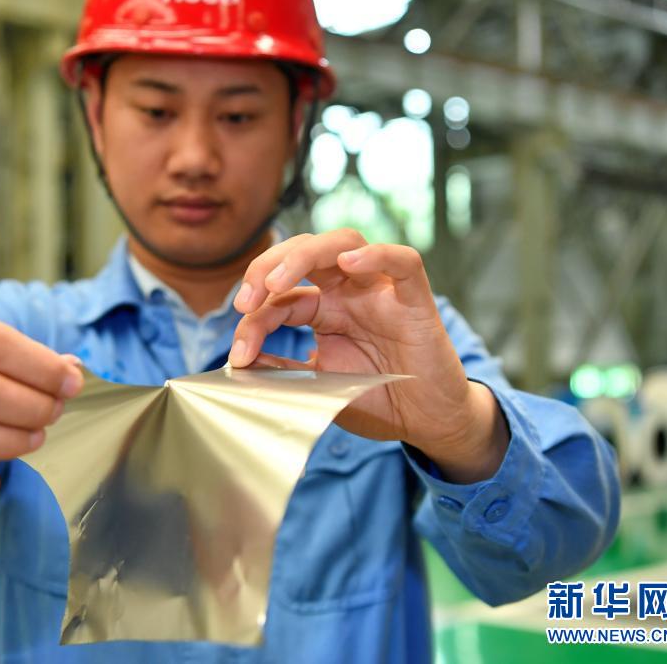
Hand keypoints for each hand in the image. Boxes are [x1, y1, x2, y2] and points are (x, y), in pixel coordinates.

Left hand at [228, 229, 507, 483]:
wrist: (428, 423)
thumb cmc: (378, 401)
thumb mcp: (317, 388)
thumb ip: (282, 370)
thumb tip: (238, 361)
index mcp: (324, 310)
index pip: (281, 298)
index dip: (253, 319)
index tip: (238, 356)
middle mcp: (349, 292)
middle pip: (305, 252)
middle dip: (267, 266)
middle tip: (245, 300)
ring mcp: (381, 292)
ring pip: (344, 243)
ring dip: (304, 254)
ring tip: (277, 282)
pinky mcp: (415, 301)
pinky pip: (403, 262)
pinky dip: (378, 255)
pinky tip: (349, 262)